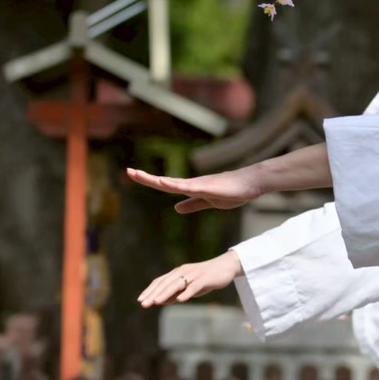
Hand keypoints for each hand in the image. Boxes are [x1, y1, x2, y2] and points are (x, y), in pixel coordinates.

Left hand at [126, 166, 263, 213]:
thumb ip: (192, 204)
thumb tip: (175, 208)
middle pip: (164, 181)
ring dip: (155, 180)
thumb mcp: (208, 202)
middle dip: (146, 177)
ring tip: (139, 175)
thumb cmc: (232, 191)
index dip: (149, 180)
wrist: (250, 184)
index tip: (134, 174)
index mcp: (190, 188)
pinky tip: (164, 183)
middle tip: (128, 171)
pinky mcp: (207, 187)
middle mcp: (190, 184)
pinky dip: (175, 185)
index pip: (165, 184)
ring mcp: (198, 184)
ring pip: (172, 182)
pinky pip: (188, 187)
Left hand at [138, 250, 243, 307]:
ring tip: (156, 302)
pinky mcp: (205, 278)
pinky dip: (186, 293)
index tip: (140, 300)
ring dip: (165, 293)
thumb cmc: (207, 278)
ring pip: (177, 284)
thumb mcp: (189, 287)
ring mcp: (194, 274)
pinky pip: (194, 286)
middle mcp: (183, 271)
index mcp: (178, 273)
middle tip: (143, 303)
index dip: (150, 290)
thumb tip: (161, 301)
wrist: (226, 266)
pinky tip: (180, 300)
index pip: (160, 281)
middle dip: (154, 293)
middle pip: (166, 283)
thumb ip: (176, 293)